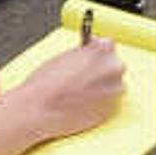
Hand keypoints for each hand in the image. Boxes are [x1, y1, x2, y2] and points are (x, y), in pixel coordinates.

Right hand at [7, 39, 126, 141]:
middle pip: (112, 65)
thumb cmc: (47, 83)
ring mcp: (115, 90)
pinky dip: (98, 102)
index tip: (90, 56)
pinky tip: (81, 104)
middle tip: (82, 76)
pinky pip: (108, 102)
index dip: (96, 51)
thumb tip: (90, 56)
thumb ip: (84, 53)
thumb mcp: (65, 56)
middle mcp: (114, 69)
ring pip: (112, 85)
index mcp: (103, 50)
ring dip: (101, 86)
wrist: (40, 109)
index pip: (107, 45)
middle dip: (100, 69)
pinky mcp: (111, 109)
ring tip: (79, 92)